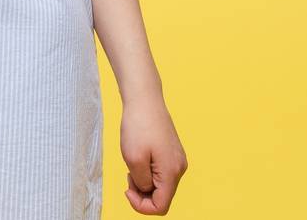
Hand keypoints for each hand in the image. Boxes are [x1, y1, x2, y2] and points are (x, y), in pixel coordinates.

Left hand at [119, 93, 188, 213]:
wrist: (145, 99)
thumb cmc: (138, 126)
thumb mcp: (133, 159)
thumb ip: (142, 183)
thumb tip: (147, 190)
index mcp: (172, 172)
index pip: (161, 207)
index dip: (141, 205)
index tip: (127, 189)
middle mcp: (179, 168)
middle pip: (162, 197)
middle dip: (142, 192)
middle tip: (128, 176)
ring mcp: (177, 160)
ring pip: (160, 185)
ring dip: (144, 181)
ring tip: (132, 163)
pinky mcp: (172, 153)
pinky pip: (160, 173)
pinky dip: (148, 171)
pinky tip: (139, 157)